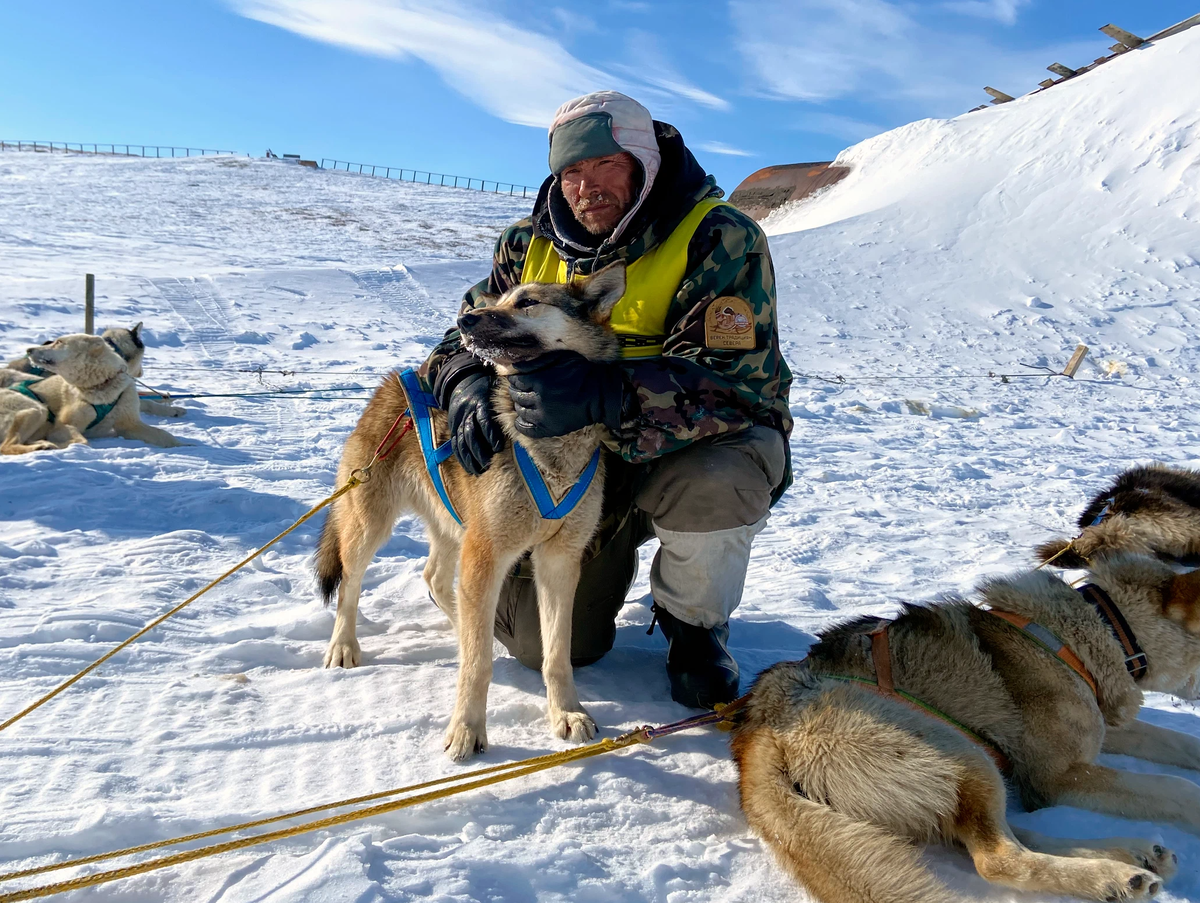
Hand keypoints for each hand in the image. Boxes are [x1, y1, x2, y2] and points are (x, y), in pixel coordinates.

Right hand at [435, 352, 504, 474]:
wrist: (463, 380)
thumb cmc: (487, 387)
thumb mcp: (496, 389)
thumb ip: (507, 401)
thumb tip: (524, 410)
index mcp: (480, 403)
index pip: (483, 420)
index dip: (490, 434)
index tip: (498, 447)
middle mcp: (467, 412)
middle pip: (470, 434)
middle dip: (479, 451)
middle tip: (489, 463)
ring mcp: (459, 420)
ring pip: (462, 441)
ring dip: (470, 458)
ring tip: (479, 470)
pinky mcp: (454, 426)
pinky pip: (456, 444)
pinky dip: (462, 458)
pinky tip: (470, 469)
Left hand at [506, 351, 627, 438]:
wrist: (600, 395)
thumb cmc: (582, 373)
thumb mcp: (560, 358)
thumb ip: (536, 362)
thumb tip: (514, 367)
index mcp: (540, 381)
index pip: (515, 381)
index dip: (516, 378)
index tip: (521, 378)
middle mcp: (539, 400)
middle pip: (516, 396)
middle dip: (517, 390)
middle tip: (525, 388)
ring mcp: (544, 417)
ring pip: (520, 411)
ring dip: (521, 405)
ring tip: (529, 400)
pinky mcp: (550, 428)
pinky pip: (526, 429)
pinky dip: (521, 424)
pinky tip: (524, 418)